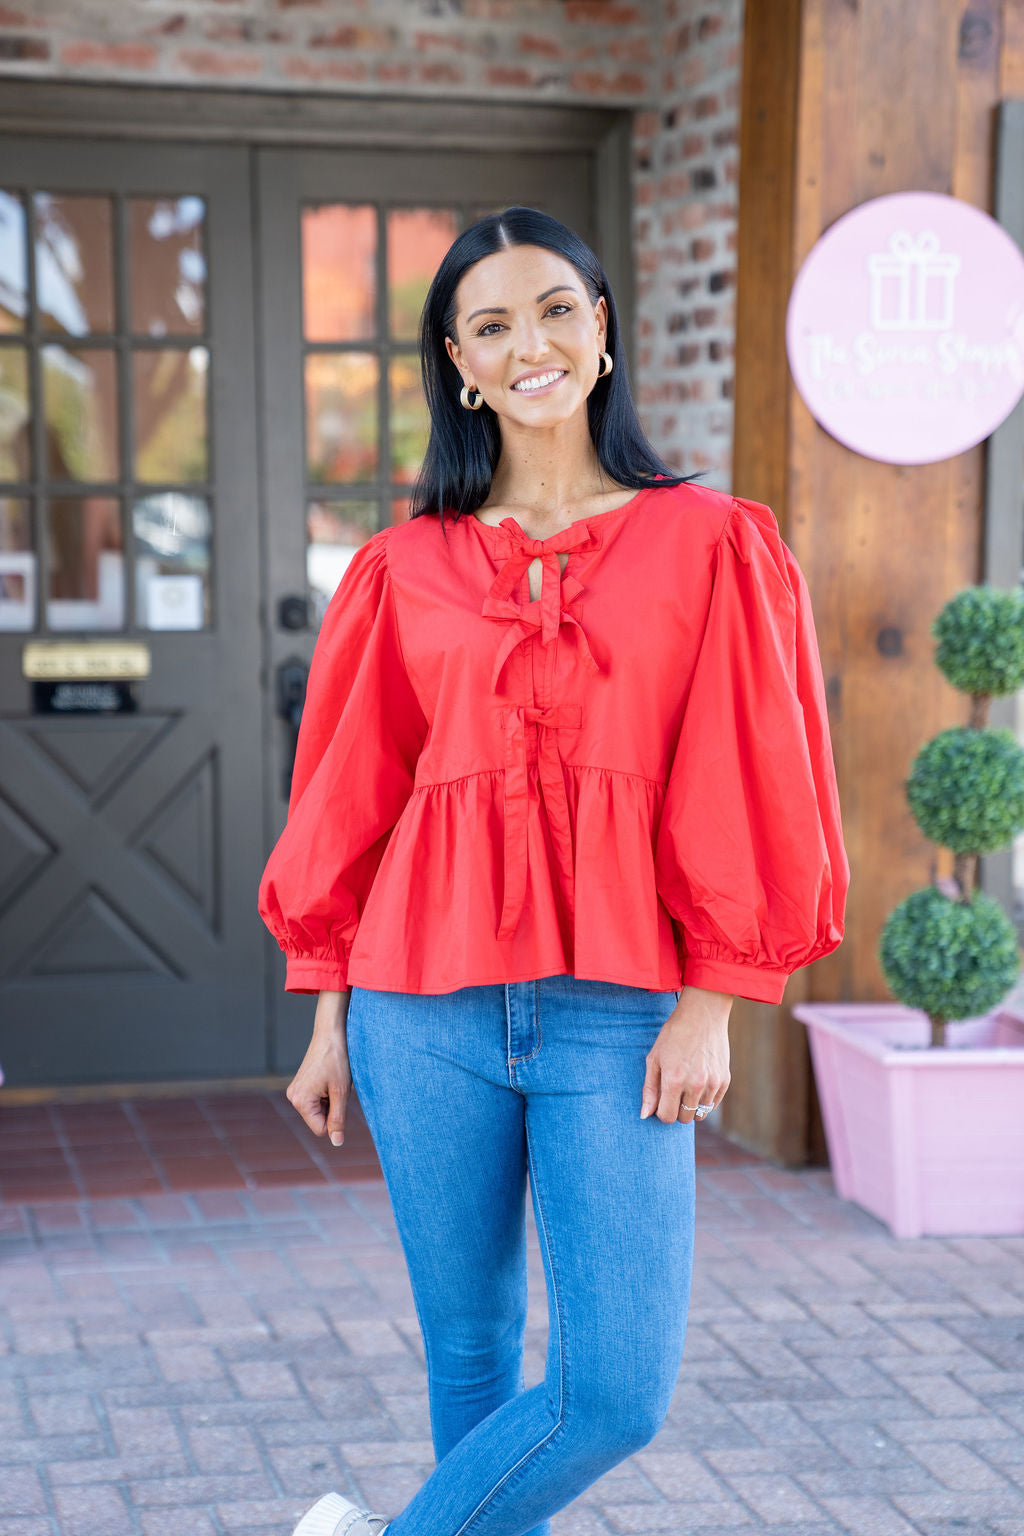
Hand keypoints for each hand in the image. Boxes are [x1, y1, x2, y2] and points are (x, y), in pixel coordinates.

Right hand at [285, 989, 351, 1145]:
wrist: (331, 1033)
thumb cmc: (337, 1060)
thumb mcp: (341, 1092)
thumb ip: (338, 1119)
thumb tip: (337, 1143)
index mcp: (301, 1101)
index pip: (322, 1129)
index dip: (336, 1119)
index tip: (341, 1098)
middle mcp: (293, 1097)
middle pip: (319, 1120)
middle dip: (332, 1108)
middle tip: (337, 1086)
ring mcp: (295, 1091)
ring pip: (319, 1111)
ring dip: (330, 1100)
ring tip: (334, 1081)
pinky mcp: (300, 1085)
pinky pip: (316, 1100)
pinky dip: (326, 1094)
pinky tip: (330, 1078)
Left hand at [640, 986, 732, 1123]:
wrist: (702, 1014)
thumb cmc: (674, 1035)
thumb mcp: (654, 1058)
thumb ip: (649, 1089)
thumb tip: (644, 1115)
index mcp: (674, 1080)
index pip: (667, 1117)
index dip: (661, 1112)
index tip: (661, 1100)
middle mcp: (695, 1084)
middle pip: (684, 1119)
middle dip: (676, 1110)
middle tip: (673, 1092)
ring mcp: (713, 1083)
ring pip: (700, 1113)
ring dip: (691, 1105)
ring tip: (686, 1085)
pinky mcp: (725, 1080)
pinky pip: (713, 1104)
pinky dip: (704, 1099)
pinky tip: (699, 1081)